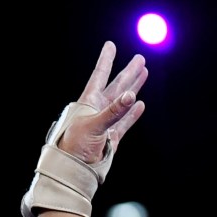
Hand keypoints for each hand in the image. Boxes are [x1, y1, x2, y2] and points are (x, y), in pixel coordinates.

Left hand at [59, 41, 148, 163]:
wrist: (73, 171)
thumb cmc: (74, 147)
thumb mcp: (93, 125)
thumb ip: (113, 111)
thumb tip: (132, 96)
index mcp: (87, 103)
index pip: (98, 76)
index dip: (105, 61)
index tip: (110, 45)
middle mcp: (96, 111)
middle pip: (115, 87)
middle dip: (127, 73)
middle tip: (139, 59)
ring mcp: (104, 124)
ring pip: (122, 103)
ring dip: (133, 88)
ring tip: (143, 74)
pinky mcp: (110, 139)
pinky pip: (124, 122)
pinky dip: (132, 114)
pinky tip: (140, 104)